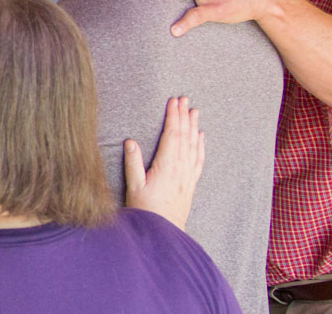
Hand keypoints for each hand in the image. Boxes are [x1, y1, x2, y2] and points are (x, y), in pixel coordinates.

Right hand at [124, 97, 204, 229]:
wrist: (164, 232)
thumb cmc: (146, 211)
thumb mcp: (134, 186)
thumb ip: (133, 163)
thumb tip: (131, 141)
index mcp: (166, 166)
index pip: (172, 135)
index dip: (173, 117)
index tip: (173, 102)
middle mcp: (181, 168)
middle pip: (185, 136)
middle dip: (184, 116)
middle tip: (185, 99)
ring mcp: (188, 175)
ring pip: (193, 145)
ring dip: (194, 127)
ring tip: (194, 111)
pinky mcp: (191, 183)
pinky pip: (198, 159)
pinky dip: (200, 146)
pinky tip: (200, 137)